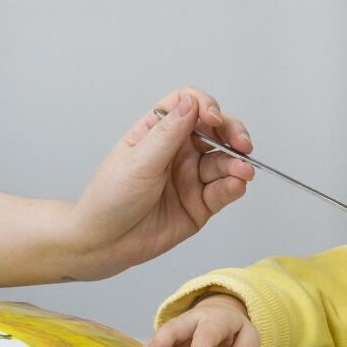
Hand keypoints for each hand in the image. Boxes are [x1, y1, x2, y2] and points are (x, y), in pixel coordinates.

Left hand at [65, 88, 253, 278]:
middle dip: (232, 133)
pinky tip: (236, 185)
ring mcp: (191, 177)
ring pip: (223, 161)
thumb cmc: (109, 198)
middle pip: (215, 130)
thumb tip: (190, 103)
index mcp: (157, 132)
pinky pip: (223, 190)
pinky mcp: (200, 204)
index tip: (213, 119)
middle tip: (242, 144)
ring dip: (236, 163)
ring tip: (242, 171)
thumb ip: (167, 134)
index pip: (188, 105)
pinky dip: (234, 186)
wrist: (103, 243)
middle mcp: (178, 151)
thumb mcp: (137, 161)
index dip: (205, 106)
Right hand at [132, 293, 259, 346]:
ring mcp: (178, 328)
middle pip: (174, 327)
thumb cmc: (235, 330)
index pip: (206, 333)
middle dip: (161, 342)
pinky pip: (157, 345)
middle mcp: (192, 320)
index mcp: (215, 319)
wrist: (221, 314)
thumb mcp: (249, 337)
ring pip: (161, 335)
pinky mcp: (170, 339)